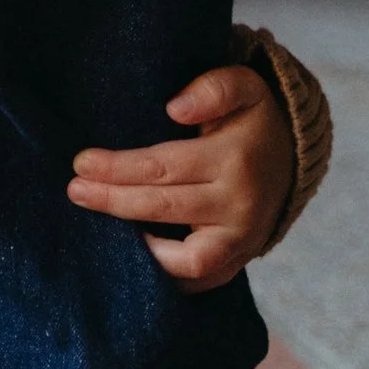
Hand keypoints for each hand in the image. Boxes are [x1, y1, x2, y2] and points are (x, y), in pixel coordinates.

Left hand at [68, 65, 294, 286]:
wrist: (293, 159)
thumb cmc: (253, 119)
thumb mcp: (244, 86)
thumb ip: (214, 88)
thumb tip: (176, 109)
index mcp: (235, 159)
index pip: (164, 167)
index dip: (118, 167)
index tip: (81, 162)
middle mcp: (240, 204)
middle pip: (165, 208)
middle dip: (113, 201)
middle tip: (75, 191)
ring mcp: (243, 239)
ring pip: (187, 259)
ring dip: (140, 249)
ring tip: (100, 230)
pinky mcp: (239, 261)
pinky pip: (202, 281)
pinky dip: (168, 276)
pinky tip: (132, 258)